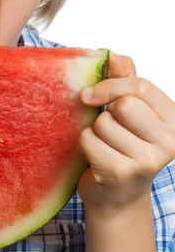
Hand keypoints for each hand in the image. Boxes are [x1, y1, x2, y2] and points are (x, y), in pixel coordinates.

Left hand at [77, 51, 174, 212]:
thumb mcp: (128, 111)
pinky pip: (88, 139)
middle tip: (108, 129)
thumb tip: (111, 54)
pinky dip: (85, 145)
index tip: (93, 93)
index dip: (111, 85)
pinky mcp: (122, 173)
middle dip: (105, 113)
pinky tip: (97, 159)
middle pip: (123, 104)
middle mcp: (168, 142)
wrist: (117, 197)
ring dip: (95, 131)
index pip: (141, 86)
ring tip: (105, 146)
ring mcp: (147, 160)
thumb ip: (122, 80)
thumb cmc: (122, 146)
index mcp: (173, 121)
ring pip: (103, 122)